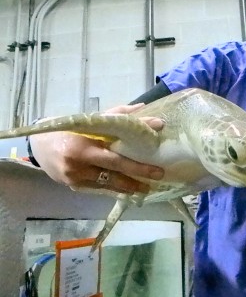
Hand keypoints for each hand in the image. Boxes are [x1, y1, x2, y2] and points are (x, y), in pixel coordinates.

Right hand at [29, 103, 164, 193]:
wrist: (37, 145)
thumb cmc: (67, 129)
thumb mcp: (89, 120)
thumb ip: (116, 115)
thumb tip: (142, 108)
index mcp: (83, 146)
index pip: (115, 155)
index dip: (136, 161)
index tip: (155, 165)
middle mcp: (78, 165)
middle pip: (114, 172)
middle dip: (138, 176)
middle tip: (158, 176)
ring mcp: (75, 178)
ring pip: (107, 184)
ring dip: (128, 186)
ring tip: (146, 187)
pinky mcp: (73, 186)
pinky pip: (98, 188)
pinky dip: (114, 187)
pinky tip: (127, 188)